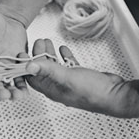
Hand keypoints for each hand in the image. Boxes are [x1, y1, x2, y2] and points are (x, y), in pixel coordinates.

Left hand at [24, 39, 138, 118]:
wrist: (115, 95)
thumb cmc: (93, 92)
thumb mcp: (66, 77)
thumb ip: (47, 70)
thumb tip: (28, 66)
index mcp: (52, 90)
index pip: (32, 78)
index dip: (26, 66)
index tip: (23, 53)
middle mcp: (59, 88)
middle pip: (42, 71)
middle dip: (37, 56)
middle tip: (37, 43)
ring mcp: (70, 83)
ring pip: (54, 67)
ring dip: (49, 55)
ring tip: (47, 43)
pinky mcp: (80, 78)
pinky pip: (68, 66)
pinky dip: (64, 57)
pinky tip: (63, 50)